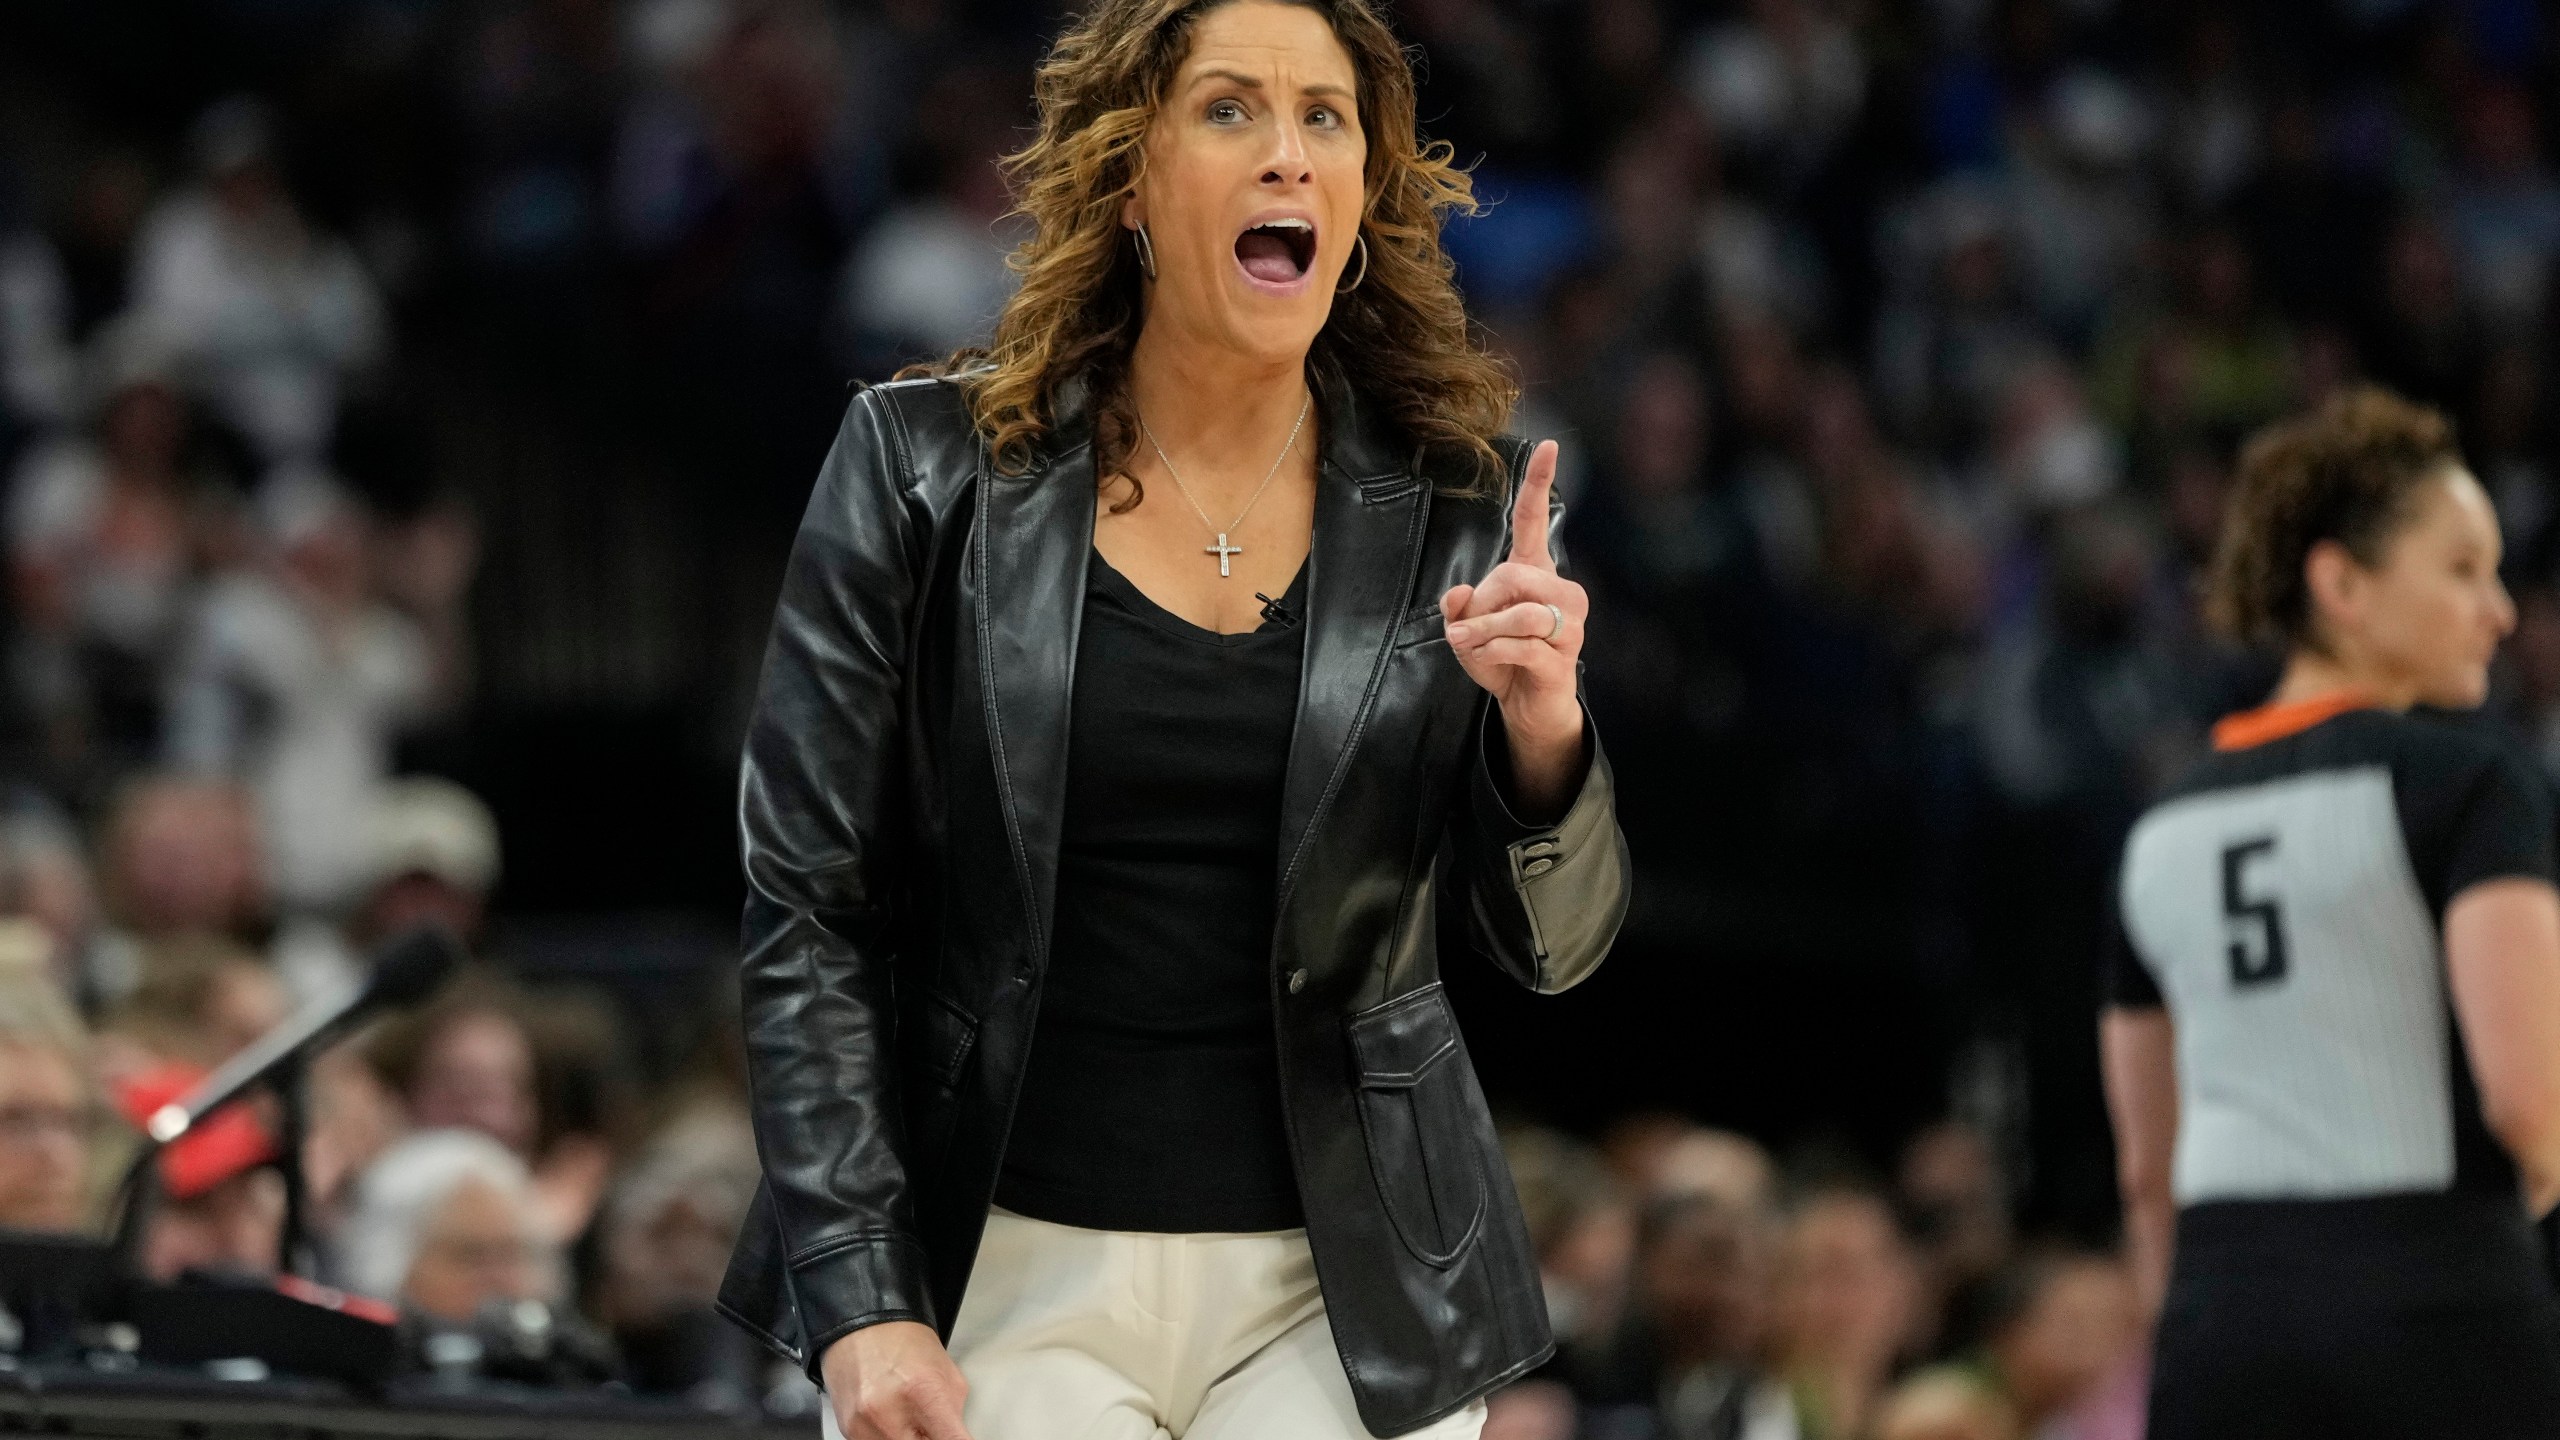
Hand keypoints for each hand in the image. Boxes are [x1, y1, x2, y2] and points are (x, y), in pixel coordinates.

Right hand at [819, 1320, 972, 1439]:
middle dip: (930, 1437)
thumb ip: (955, 1416)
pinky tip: (891, 1416)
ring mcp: (864, 1426)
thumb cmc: (905, 1344)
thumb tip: (957, 1438)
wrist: (863, 1327)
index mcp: (923, 1394)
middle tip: (931, 1425)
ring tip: (910, 1418)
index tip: (958, 1437)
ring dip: (908, 1437)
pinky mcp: (849, 1431)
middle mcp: (889, 1414)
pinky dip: (888, 1435)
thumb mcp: (949, 1376)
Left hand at [1442, 440, 1588, 814]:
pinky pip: (1522, 645)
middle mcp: (1561, 592)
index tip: (1547, 445)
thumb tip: (1458, 593)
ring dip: (1481, 630)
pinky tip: (1483, 657)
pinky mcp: (1563, 658)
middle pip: (1514, 575)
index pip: (1535, 520)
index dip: (1539, 482)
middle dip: (1480, 602)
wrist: (1528, 705)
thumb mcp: (1467, 629)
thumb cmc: (1501, 658)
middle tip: (1464, 627)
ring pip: (1520, 612)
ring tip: (1464, 643)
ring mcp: (1569, 625)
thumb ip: (1459, 606)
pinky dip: (1491, 650)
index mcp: (1536, 573)